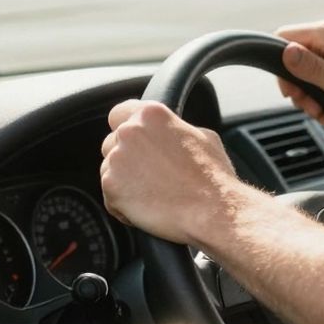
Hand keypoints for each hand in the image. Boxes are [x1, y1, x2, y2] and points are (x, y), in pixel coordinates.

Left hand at [100, 100, 244, 244]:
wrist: (211, 210)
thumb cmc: (213, 176)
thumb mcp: (203, 137)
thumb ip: (176, 129)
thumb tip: (171, 132)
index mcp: (151, 114)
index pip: (119, 113)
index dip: (126, 127)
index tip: (134, 140)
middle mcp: (130, 132)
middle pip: (112, 143)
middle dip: (126, 158)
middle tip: (151, 173)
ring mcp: (117, 159)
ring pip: (110, 170)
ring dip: (126, 182)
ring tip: (155, 193)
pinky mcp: (111, 187)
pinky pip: (111, 197)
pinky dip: (125, 206)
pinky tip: (151, 207)